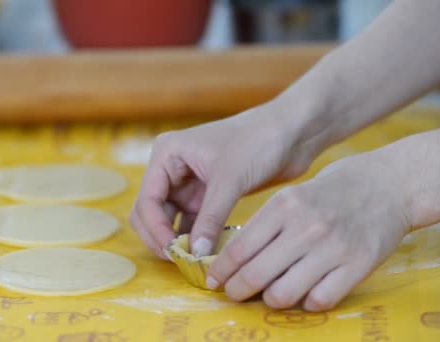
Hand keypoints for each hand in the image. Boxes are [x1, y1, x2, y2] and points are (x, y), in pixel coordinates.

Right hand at [130, 101, 329, 258]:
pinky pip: (192, 222)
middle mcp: (172, 168)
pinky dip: (195, 237)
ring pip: (170, 220)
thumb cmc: (259, 141)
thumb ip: (210, 218)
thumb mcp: (230, 179)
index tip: (173, 252)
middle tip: (179, 261)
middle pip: (151, 212)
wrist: (292, 133)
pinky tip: (207, 253)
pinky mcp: (207, 195)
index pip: (147, 199)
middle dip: (160, 236)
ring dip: (177, 239)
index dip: (156, 229)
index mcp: (167, 153)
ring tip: (193, 261)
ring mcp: (189, 182)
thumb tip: (195, 254)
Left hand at [207, 152, 411, 310]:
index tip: (214, 280)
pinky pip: (320, 300)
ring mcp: (333, 248)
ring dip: (271, 299)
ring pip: (283, 294)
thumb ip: (268, 225)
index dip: (221, 271)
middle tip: (234, 294)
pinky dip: (307, 302)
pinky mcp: (358, 265)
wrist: (390, 184)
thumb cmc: (335, 190)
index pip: (240, 248)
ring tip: (272, 293)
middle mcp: (306, 227)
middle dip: (236, 291)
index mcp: (285, 206)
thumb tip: (236, 260)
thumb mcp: (294, 195)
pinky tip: (307, 291)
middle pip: (255, 275)